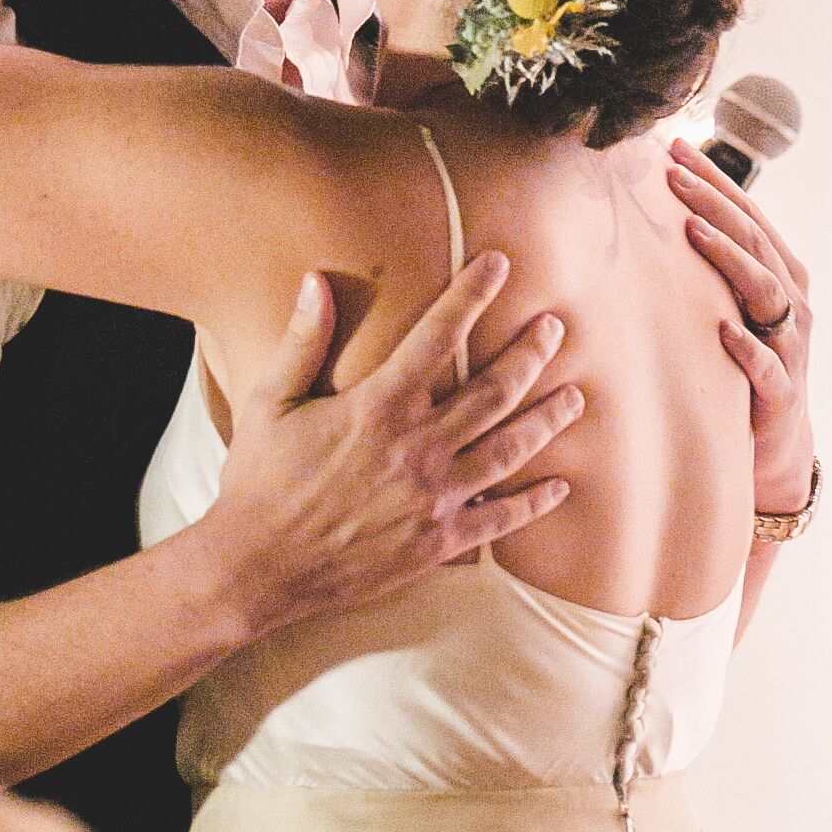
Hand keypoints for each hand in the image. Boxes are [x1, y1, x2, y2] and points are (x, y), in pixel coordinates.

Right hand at [196, 253, 582, 638]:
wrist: (255, 569)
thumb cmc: (259, 481)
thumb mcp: (269, 402)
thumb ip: (301, 340)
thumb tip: (315, 279)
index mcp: (379, 408)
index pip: (438, 336)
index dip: (472, 294)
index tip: (498, 263)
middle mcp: (417, 449)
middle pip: (494, 391)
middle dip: (530, 354)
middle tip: (555, 328)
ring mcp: (432, 498)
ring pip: (509, 449)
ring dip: (547, 419)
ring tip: (576, 397)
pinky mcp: (436, 543)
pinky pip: (498, 519)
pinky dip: (534, 502)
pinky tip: (560, 485)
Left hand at [669, 138, 814, 514]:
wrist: (777, 447)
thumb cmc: (747, 364)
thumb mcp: (734, 309)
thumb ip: (715, 266)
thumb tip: (660, 211)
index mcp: (782, 275)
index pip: (748, 214)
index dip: (715, 179)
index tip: (675, 148)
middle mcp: (793, 303)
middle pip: (754, 240)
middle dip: (713, 202)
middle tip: (671, 174)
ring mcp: (792, 346)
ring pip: (765, 290)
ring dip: (729, 257)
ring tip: (692, 231)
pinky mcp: (783, 393)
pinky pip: (766, 365)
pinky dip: (747, 346)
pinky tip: (723, 330)